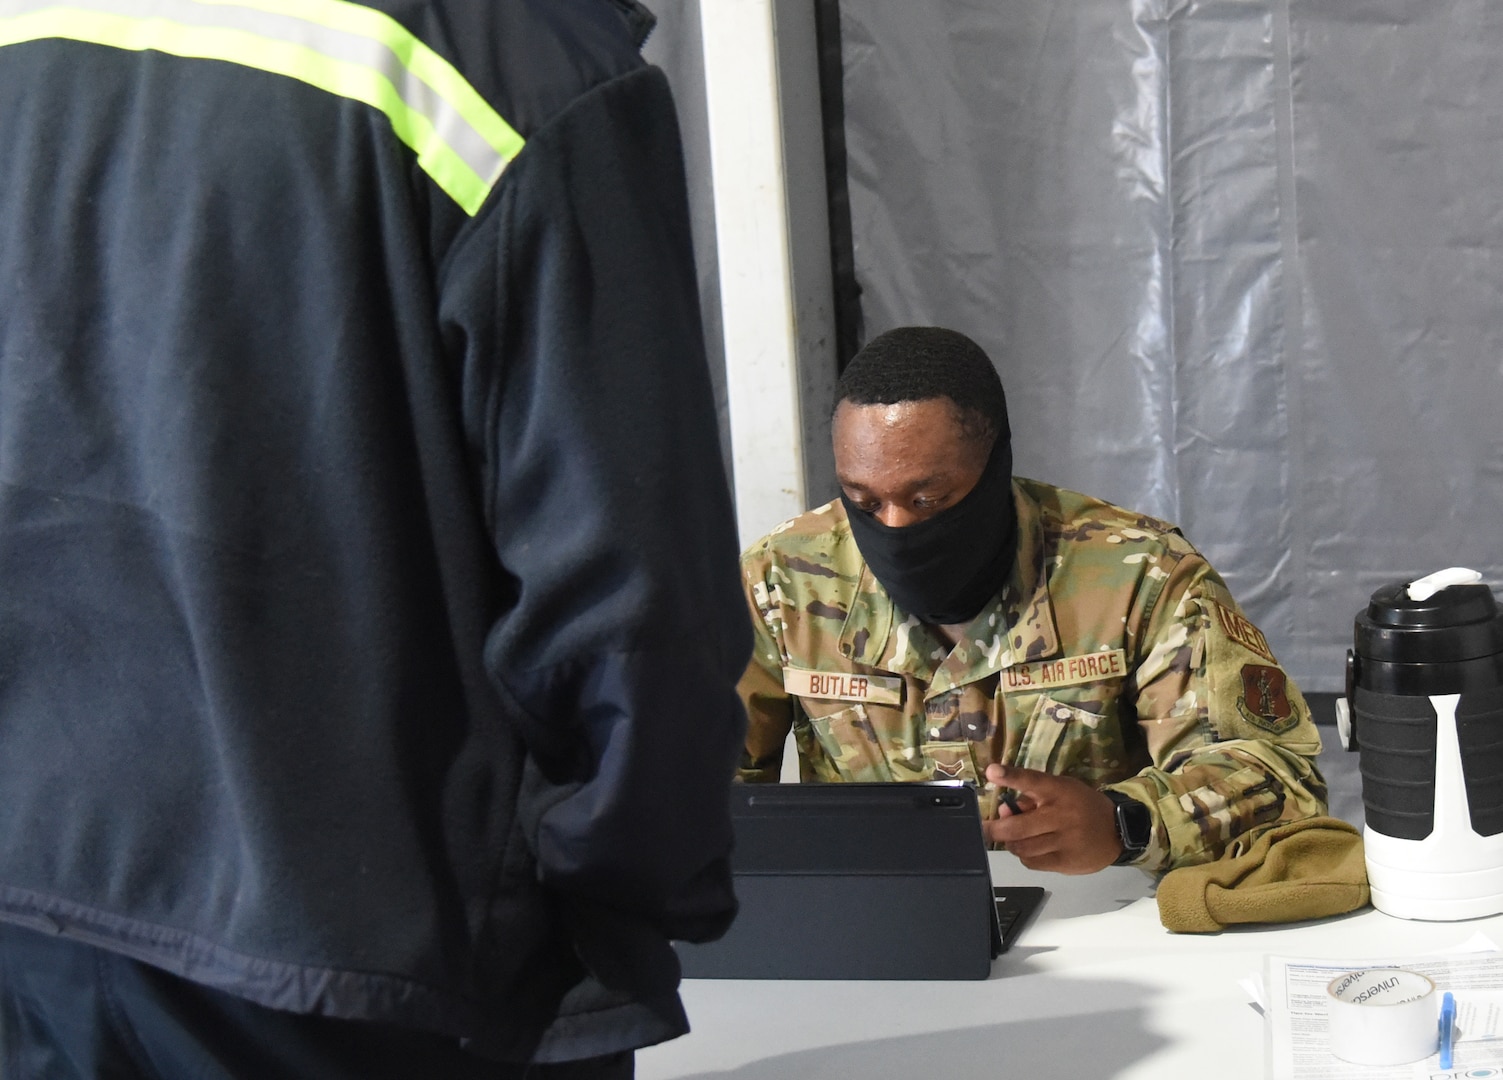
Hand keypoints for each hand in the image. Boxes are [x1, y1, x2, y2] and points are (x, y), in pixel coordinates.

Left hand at [983, 763, 1121, 874]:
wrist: (1117, 831)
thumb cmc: (1081, 806)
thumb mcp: (1061, 791)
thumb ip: (1031, 797)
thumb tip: (1003, 810)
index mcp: (1059, 791)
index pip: (1032, 780)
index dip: (1011, 776)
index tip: (991, 772)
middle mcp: (1061, 815)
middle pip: (1017, 827)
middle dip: (994, 829)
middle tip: (983, 829)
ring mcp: (1065, 841)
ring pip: (1022, 847)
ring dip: (1011, 843)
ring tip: (1015, 838)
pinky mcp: (1067, 862)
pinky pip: (1032, 862)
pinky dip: (1024, 856)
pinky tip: (1030, 849)